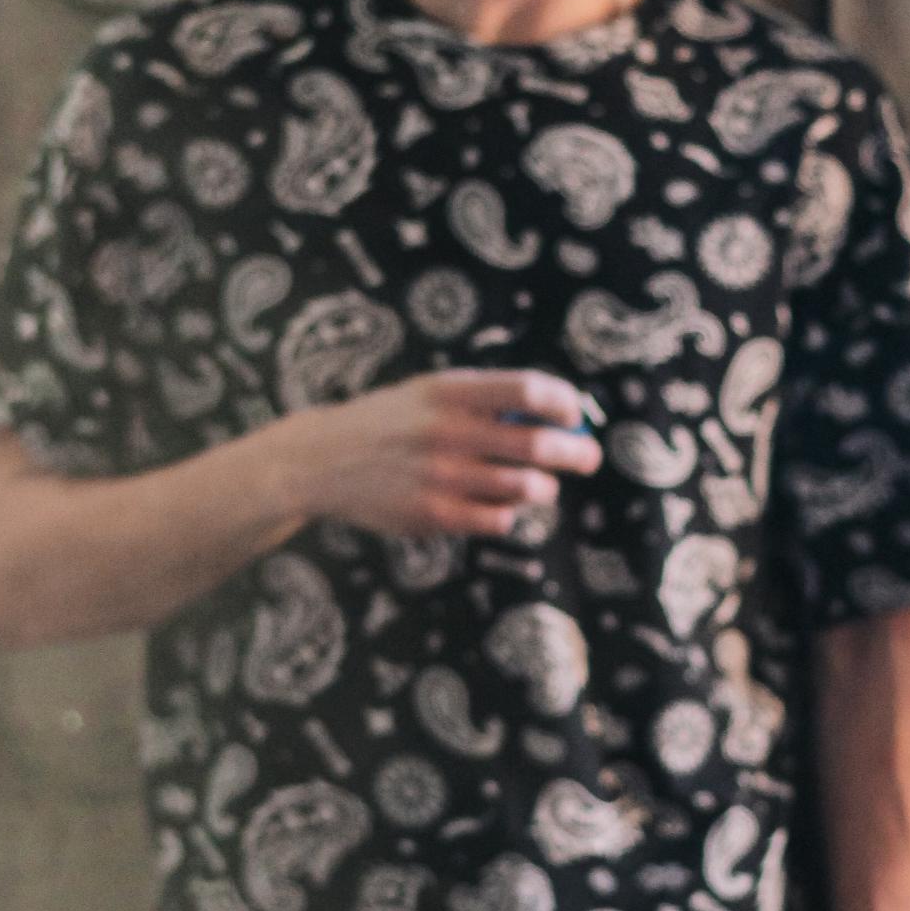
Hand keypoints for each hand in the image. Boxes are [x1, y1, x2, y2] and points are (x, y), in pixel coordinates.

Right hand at [277, 369, 600, 540]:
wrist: (320, 461)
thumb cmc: (387, 423)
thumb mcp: (427, 391)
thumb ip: (482, 398)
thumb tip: (554, 414)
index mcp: (450, 391)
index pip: (529, 391)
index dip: (564, 403)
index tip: (574, 414)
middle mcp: (448, 430)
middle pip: (538, 443)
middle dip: (576, 452)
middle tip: (588, 458)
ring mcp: (441, 475)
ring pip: (525, 486)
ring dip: (545, 487)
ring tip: (543, 486)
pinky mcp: (432, 514)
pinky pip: (497, 520)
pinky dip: (510, 514)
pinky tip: (503, 508)